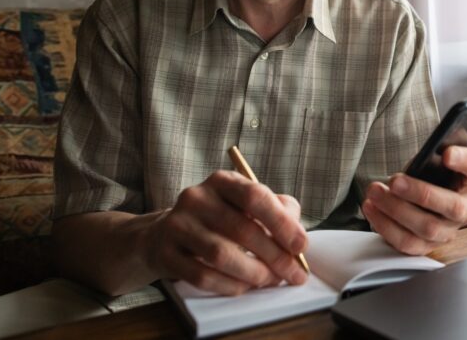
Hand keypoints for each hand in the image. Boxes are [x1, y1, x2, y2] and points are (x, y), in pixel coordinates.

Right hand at [143, 170, 308, 294]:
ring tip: (269, 280)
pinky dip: (230, 286)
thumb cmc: (220, 220)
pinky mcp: (165, 254)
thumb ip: (278, 212)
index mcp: (222, 181)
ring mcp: (177, 225)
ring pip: (221, 255)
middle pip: (242, 229)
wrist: (166, 235)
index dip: (282, 223)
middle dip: (275, 256)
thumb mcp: (248, 206)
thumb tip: (297, 237)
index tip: (301, 246)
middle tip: (293, 273)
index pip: (255, 196)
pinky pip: (203, 276)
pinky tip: (244, 286)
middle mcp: (197, 198)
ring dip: (254, 273)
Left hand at [362, 136, 466, 254]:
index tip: (446, 153)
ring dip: (396, 209)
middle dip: (421, 193)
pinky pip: (406, 242)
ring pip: (427, 227)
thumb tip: (463, 133)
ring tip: (375, 191)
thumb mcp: (437, 158)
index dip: (466, 161)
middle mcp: (464, 209)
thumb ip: (449, 144)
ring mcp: (446, 231)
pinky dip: (385, 225)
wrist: (417, 203)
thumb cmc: (430, 175)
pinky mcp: (425, 247)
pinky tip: (371, 207)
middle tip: (395, 180)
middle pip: (452, 206)